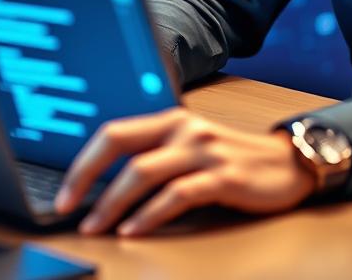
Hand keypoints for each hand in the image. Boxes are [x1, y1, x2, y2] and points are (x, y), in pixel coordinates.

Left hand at [53, 107, 316, 236]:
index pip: (114, 132)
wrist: (288, 164)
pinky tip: (135, 230)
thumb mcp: (190, 148)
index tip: (63, 193)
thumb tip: (104, 187)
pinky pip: (177, 195)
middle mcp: (183, 128)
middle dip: (86, 177)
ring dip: (113, 203)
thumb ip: (156, 156)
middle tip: (67, 208)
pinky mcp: (223, 176)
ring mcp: (203, 150)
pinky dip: (150, 215)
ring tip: (95, 227)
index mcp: (170, 120)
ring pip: (143, 172)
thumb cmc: (232, 160)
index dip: (83, 162)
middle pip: (120, 144)